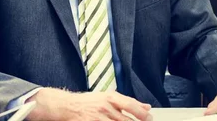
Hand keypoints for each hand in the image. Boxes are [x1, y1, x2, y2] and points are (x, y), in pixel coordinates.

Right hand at [26, 88, 151, 120]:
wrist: (67, 106)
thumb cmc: (89, 102)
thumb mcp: (109, 97)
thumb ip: (128, 102)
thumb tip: (147, 107)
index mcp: (111, 97)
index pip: (131, 105)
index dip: (142, 114)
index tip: (149, 118)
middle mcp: (105, 107)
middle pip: (126, 120)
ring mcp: (97, 118)